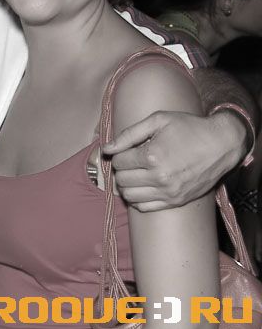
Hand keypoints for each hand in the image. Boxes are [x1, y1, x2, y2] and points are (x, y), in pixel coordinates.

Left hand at [103, 110, 243, 210]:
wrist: (221, 144)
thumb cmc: (189, 128)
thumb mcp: (157, 121)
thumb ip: (128, 134)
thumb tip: (106, 148)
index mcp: (152, 156)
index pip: (118, 162)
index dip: (119, 154)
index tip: (128, 150)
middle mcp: (160, 177)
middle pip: (122, 180)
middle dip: (121, 169)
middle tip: (130, 161)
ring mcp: (169, 192)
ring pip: (130, 196)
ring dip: (127, 185)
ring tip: (135, 173)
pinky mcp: (177, 201)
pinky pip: (145, 208)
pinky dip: (137, 198)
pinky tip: (143, 186)